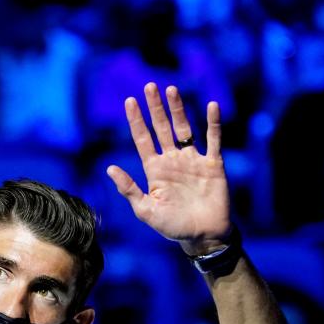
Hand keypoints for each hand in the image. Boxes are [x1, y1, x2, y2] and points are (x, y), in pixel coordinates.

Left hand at [107, 83, 230, 254]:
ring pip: (185, 128)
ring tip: (171, 89)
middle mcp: (172, 160)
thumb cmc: (173, 227)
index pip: (143, 139)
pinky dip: (213, 123)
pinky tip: (211, 106)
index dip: (136, 121)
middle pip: (162, 128)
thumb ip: (129, 190)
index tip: (129, 101)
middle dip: (155, 108)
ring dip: (178, 109)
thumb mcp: (146, 211)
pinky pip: (213, 140)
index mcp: (155, 170)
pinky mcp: (213, 164)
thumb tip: (109, 168)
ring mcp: (193, 160)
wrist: (204, 237)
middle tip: (149, 86)